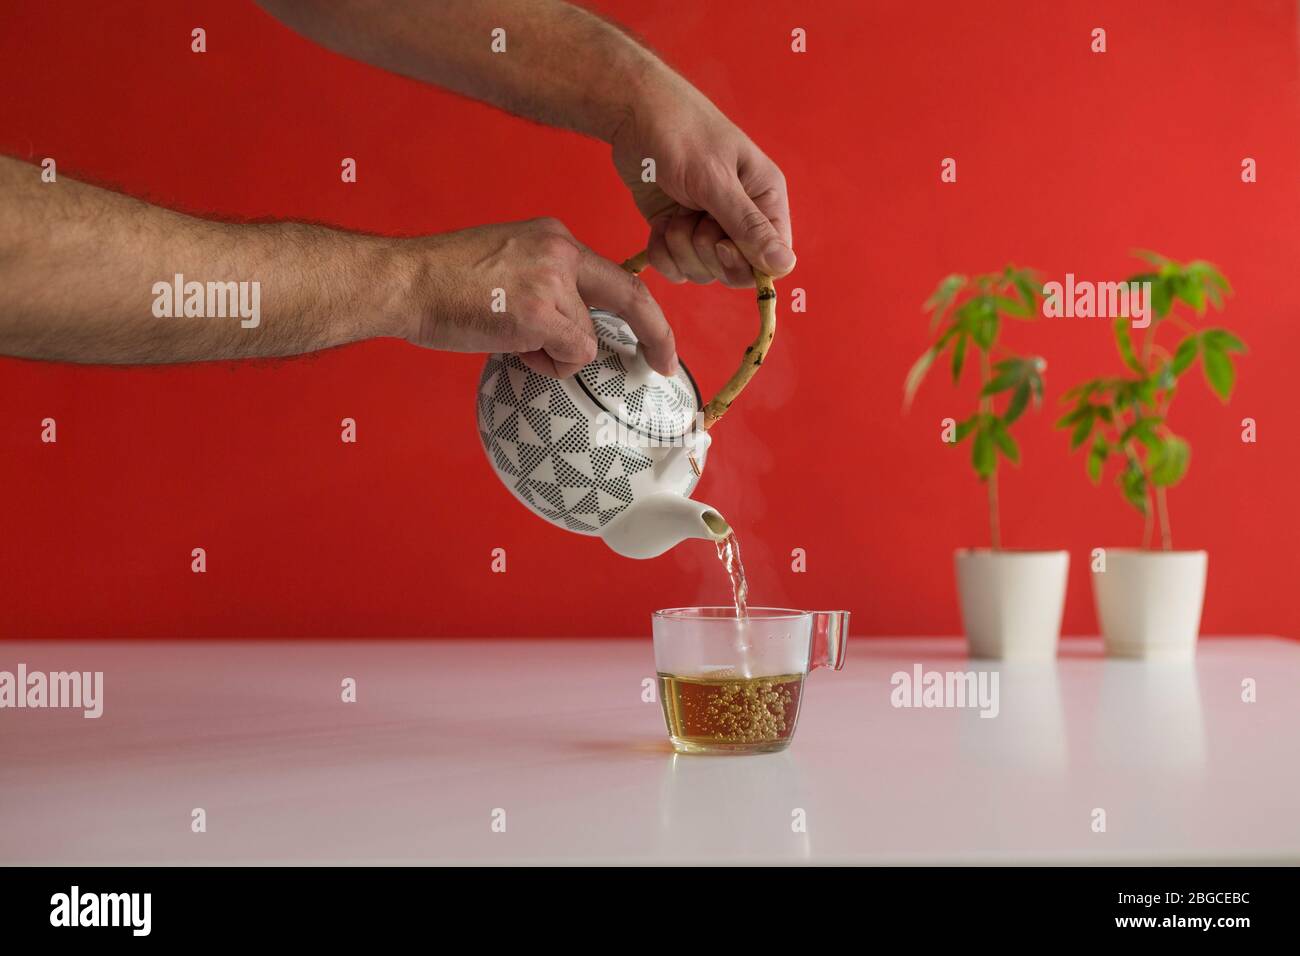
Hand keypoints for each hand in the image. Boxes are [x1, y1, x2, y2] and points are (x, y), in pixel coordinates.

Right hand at [396, 218, 675, 377]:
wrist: (406, 282)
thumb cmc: (444, 283)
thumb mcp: (508, 265)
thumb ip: (548, 286)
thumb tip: (573, 329)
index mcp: (554, 238)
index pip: (614, 274)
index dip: (641, 308)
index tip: (655, 336)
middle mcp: (561, 252)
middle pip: (629, 296)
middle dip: (656, 334)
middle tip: (666, 364)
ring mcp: (553, 282)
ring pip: (587, 339)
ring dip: (555, 354)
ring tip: (512, 340)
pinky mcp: (542, 312)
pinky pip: (573, 354)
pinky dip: (548, 364)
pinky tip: (513, 348)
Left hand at [610, 77, 792, 286]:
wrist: (634, 114)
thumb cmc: (682, 135)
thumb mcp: (716, 181)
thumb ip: (748, 226)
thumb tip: (785, 264)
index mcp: (764, 199)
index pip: (773, 258)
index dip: (747, 264)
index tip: (722, 245)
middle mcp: (741, 217)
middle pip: (735, 271)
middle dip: (707, 253)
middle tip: (692, 218)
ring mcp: (708, 226)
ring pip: (703, 272)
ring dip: (681, 248)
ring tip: (674, 212)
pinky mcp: (678, 230)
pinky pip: (676, 266)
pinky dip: (663, 252)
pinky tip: (658, 226)